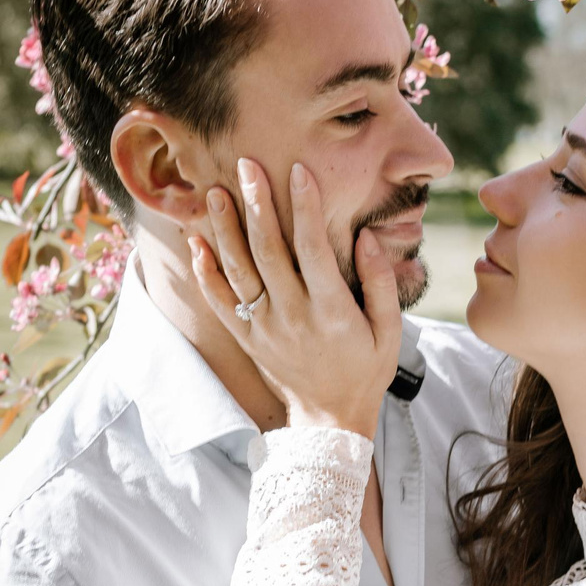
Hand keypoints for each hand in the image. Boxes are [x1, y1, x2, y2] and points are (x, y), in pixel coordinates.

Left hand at [188, 157, 401, 435]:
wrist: (330, 420)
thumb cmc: (366, 369)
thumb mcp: (389, 331)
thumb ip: (379, 283)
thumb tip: (365, 237)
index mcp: (332, 311)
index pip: (314, 248)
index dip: (305, 207)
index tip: (298, 170)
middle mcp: (294, 316)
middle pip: (269, 252)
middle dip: (257, 205)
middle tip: (246, 165)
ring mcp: (265, 328)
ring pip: (239, 271)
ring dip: (225, 230)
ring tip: (215, 192)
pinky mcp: (247, 338)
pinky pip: (219, 302)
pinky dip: (205, 272)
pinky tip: (196, 241)